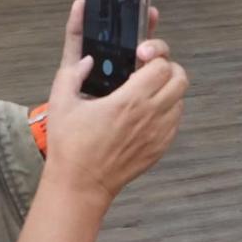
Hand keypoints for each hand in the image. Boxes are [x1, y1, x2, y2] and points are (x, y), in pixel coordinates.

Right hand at [41, 0, 187, 205]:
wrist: (81, 184)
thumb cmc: (70, 146)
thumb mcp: (61, 103)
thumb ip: (72, 74)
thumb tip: (88, 59)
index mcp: (129, 101)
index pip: (162, 65)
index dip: (153, 56)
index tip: (139, 58)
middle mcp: (151, 115)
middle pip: (180, 78)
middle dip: (167, 68)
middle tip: (149, 70)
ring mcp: (160, 132)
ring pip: (181, 99)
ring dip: (168, 90)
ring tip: (146, 92)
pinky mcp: (161, 147)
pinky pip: (176, 120)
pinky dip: (167, 111)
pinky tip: (146, 113)